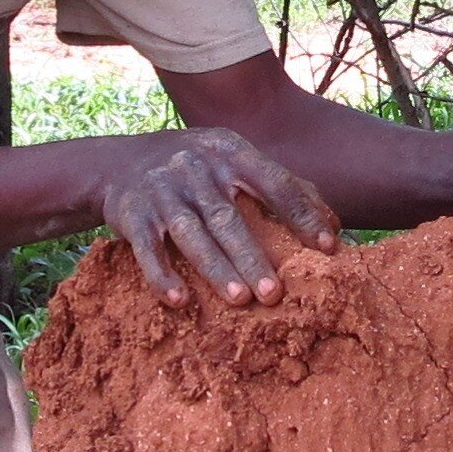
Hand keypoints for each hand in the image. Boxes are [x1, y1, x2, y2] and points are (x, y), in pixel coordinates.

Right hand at [97, 126, 342, 306]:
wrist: (119, 163)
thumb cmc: (196, 169)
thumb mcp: (234, 161)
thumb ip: (280, 185)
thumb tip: (333, 222)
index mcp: (229, 151)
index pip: (274, 182)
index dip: (301, 214)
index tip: (326, 247)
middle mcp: (195, 167)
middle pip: (227, 217)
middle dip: (252, 256)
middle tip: (276, 294)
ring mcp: (161, 191)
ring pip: (191, 234)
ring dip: (215, 268)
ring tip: (240, 300)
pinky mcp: (132, 214)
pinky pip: (148, 248)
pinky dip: (161, 275)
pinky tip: (179, 300)